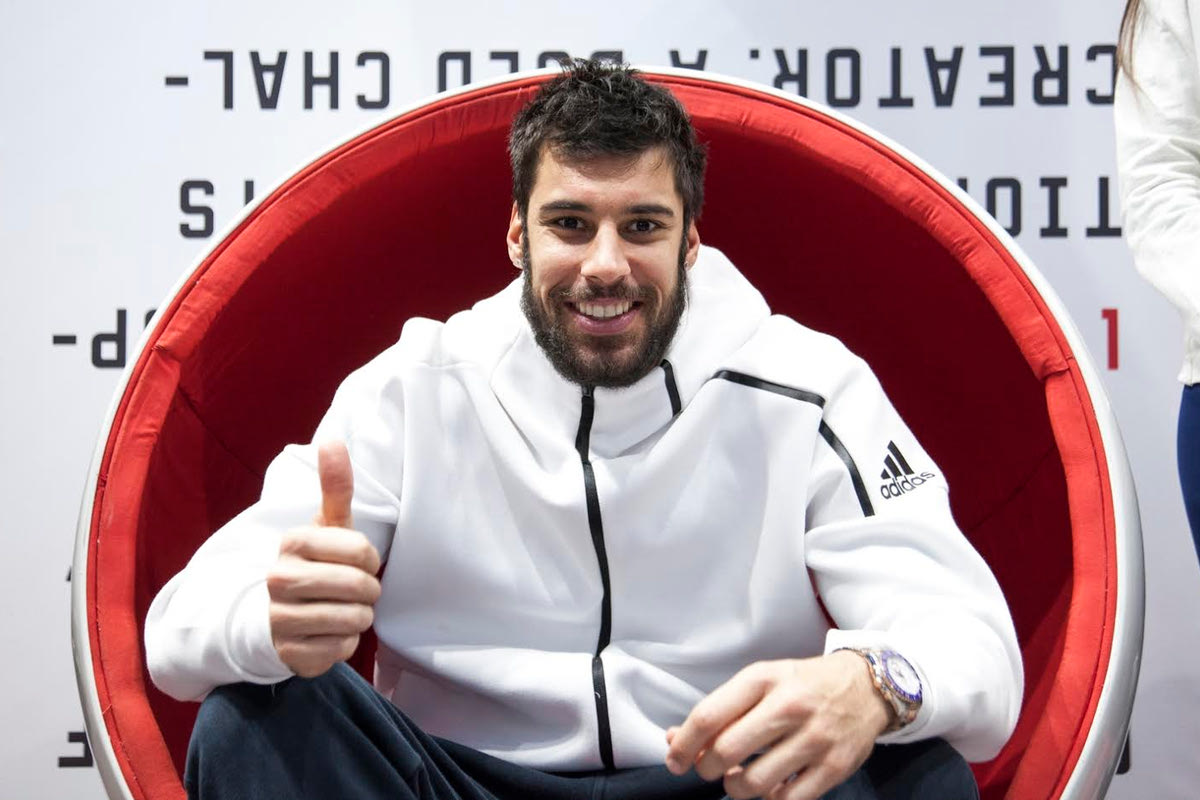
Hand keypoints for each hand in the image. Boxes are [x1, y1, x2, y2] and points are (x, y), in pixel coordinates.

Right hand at [266, 441, 381, 677]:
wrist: (270, 616)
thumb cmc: (312, 563)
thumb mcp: (325, 525)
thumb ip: (334, 486)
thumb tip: (332, 439)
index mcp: (292, 543)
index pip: (362, 551)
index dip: (370, 559)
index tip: (359, 562)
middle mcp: (279, 580)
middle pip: (359, 587)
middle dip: (368, 591)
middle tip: (357, 590)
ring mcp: (280, 619)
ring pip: (353, 620)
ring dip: (359, 617)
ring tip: (344, 610)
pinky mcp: (289, 655)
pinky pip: (341, 649)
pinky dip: (345, 643)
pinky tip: (329, 633)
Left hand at [664, 651, 890, 799]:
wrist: (866, 686)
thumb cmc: (803, 684)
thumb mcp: (762, 681)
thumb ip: (721, 709)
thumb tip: (676, 740)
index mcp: (763, 678)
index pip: (709, 715)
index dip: (684, 744)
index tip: (676, 759)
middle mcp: (789, 706)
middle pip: (727, 751)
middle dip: (706, 768)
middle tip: (707, 769)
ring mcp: (815, 738)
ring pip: (755, 783)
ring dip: (736, 788)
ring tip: (738, 779)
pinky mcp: (835, 766)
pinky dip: (771, 799)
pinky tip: (770, 787)